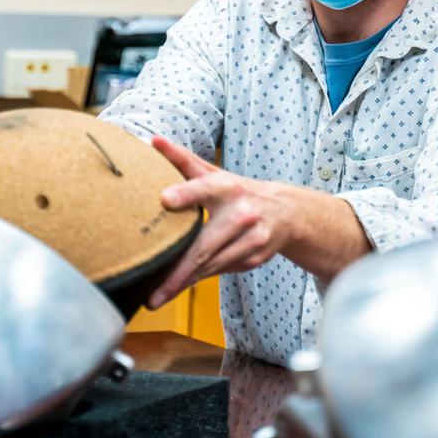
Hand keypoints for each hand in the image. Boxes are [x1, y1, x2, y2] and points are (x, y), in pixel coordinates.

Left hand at [147, 136, 299, 308]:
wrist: (285, 212)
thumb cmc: (237, 191)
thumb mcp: (213, 173)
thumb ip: (182, 160)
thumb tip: (152, 140)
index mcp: (225, 188)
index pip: (203, 188)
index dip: (184, 193)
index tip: (164, 199)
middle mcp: (241, 214)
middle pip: (204, 246)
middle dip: (177, 271)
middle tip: (152, 292)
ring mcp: (251, 239)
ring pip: (211, 265)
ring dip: (183, 282)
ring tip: (157, 297)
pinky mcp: (255, 258)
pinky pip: (220, 271)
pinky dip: (199, 278)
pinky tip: (182, 285)